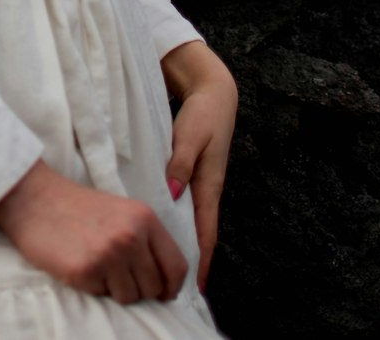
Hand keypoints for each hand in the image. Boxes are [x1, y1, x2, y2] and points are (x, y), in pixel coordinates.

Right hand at [0, 159, 187, 303]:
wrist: (35, 199)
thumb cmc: (79, 208)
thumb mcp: (122, 213)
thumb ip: (146, 240)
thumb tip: (168, 284)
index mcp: (144, 218)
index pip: (176, 266)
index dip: (172, 287)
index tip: (164, 294)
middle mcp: (131, 236)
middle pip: (154, 287)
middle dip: (140, 289)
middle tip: (117, 274)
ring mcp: (109, 254)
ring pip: (130, 297)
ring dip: (116, 290)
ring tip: (98, 267)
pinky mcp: (85, 271)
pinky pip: (102, 296)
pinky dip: (94, 287)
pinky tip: (81, 265)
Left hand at [161, 40, 237, 292]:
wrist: (214, 93)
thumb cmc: (202, 114)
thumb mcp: (190, 135)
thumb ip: (180, 162)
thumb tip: (172, 193)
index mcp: (209, 183)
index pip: (207, 230)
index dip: (202, 258)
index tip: (196, 286)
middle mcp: (208, 188)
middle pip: (201, 231)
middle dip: (193, 259)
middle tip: (177, 286)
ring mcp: (202, 182)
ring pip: (193, 220)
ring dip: (185, 241)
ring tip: (169, 265)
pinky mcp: (193, 173)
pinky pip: (187, 205)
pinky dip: (179, 221)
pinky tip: (165, 228)